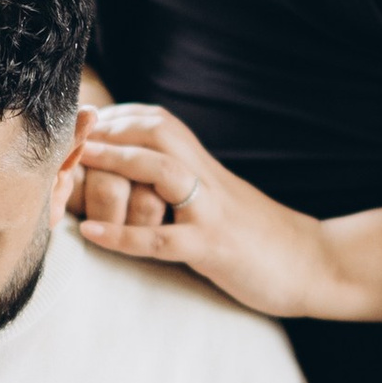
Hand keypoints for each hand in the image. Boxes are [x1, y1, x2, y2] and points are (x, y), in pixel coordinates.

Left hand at [70, 102, 381, 321]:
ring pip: (161, 170)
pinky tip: (92, 234)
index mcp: (205, 166)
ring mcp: (211, 211)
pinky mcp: (214, 248)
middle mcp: (207, 179)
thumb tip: (136, 178)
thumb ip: (182, 184)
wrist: (313, 263)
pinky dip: (125, 235)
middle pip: (157, 129)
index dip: (115, 118)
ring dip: (117, 162)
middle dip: (109, 129)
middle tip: (68, 138)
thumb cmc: (258, 236)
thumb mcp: (217, 199)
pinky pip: (164, 239)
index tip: (78, 125)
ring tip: (75, 164)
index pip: (157, 121)